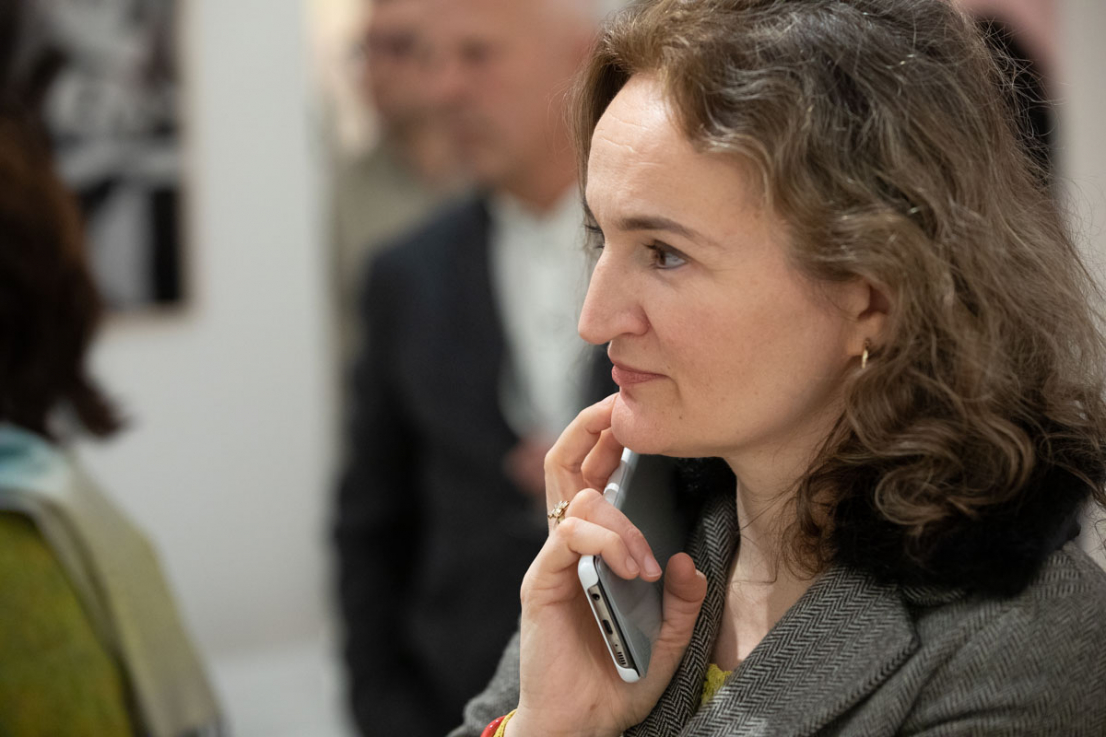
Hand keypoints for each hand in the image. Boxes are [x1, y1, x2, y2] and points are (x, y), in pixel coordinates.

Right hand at [506, 394, 707, 736]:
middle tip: (619, 410)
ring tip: (647, 561)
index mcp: (597, 548)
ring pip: (575, 497)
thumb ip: (682, 602)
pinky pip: (568, 538)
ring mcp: (554, 561)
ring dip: (620, 517)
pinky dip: (605, 541)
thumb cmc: (617, 678)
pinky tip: (633, 567)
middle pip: (567, 465)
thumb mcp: (668, 640)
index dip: (611, 438)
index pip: (597, 475)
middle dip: (591, 428)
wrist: (581, 724)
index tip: (638, 413)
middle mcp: (571, 545)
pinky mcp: (541, 582)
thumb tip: (689, 562)